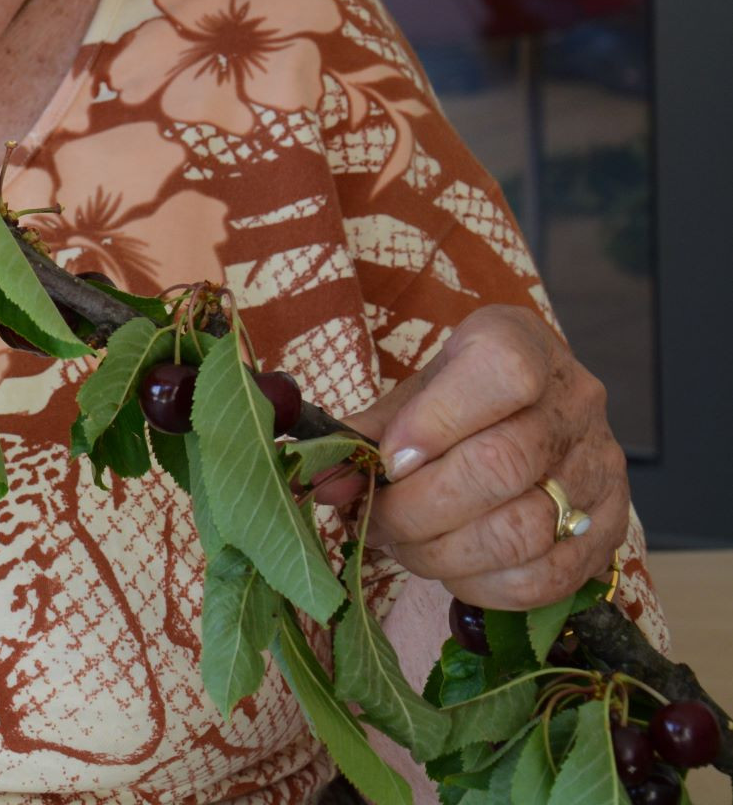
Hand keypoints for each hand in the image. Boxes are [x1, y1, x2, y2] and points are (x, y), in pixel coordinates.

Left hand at [336, 305, 625, 609]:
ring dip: (441, 552)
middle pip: (499, 467)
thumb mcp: (412, 393)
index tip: (389, 459)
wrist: (534, 416)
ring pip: (520, 531)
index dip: (435, 422)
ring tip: (405, 545)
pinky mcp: (608, 531)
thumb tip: (321, 481)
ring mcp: (600, 469)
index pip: (500, 374)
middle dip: (416, 507)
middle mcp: (575, 404)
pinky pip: (544, 578)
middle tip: (377, 519)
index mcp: (522, 345)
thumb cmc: (458, 400)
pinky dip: (482, 585)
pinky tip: (450, 569)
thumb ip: (366, 433)